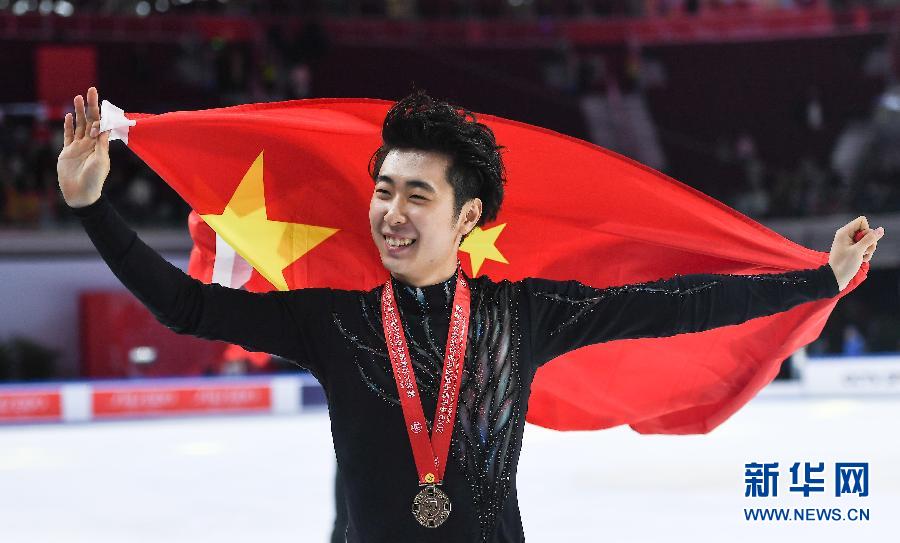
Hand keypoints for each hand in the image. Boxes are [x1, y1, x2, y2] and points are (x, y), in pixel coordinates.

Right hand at [57, 87, 109, 207]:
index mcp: (100, 145)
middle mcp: (90, 143)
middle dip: (90, 106)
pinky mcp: (68, 151)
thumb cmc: (95, 179)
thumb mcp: (101, 160)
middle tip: (91, 90)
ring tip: (78, 97)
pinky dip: (69, 125)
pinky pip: (68, 135)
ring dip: (79, 111)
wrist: (81, 193)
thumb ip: (101, 144)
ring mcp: (79, 146)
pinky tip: (70, 115)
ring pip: (79, 125)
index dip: (101, 114)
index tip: (102, 102)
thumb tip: (104, 128)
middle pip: (90, 120)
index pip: (101, 125)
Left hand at [828, 216, 884, 290]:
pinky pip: (864, 248)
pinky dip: (865, 254)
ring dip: (868, 250)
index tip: (862, 241)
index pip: (862, 221)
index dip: (866, 230)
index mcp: (844, 232)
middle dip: (869, 242)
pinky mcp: (852, 250)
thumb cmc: (844, 264)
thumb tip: (880, 229)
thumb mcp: (858, 251)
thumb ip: (870, 239)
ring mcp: (849, 243)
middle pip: (867, 231)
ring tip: (862, 257)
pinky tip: (861, 260)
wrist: (835, 278)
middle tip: (863, 251)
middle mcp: (846, 235)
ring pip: (867, 240)